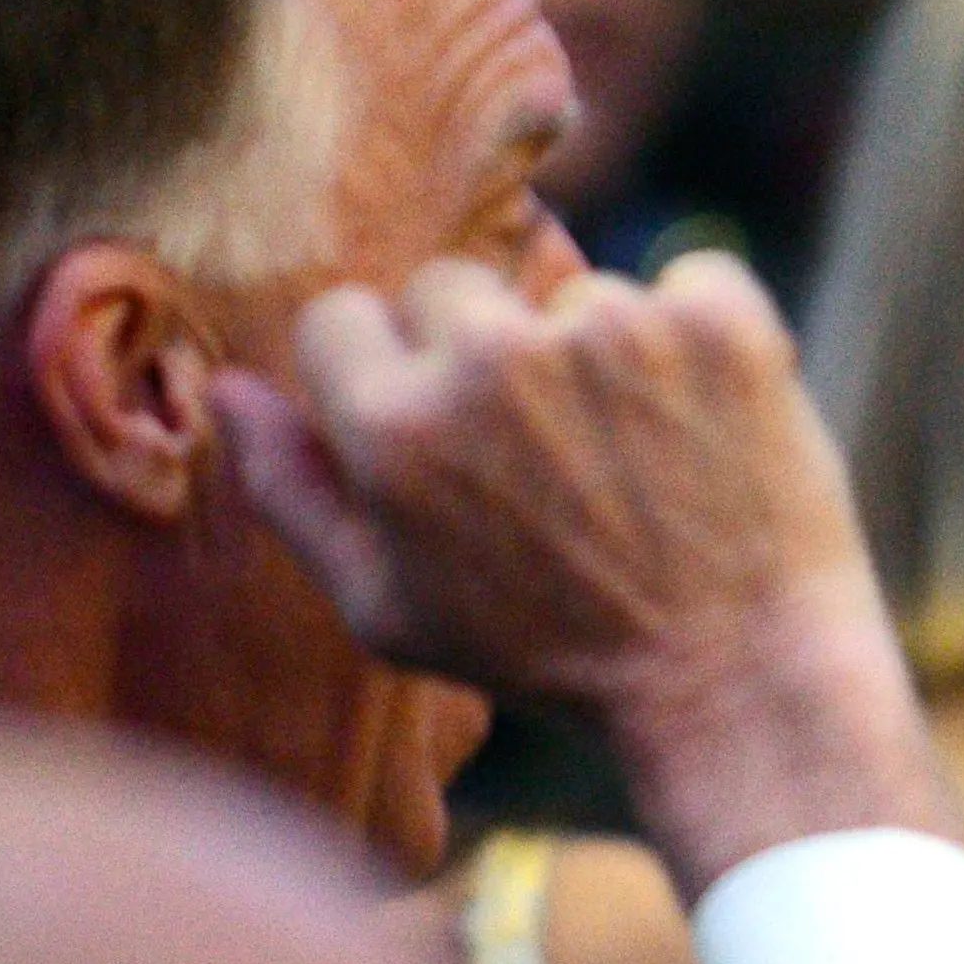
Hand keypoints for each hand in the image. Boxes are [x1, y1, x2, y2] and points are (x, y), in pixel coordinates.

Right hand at [220, 251, 942, 892]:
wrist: (737, 686)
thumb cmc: (550, 661)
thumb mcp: (388, 611)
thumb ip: (293, 493)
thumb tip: (226, 389)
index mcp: (392, 424)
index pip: (342, 317)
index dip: (388, 377)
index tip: (445, 436)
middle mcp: (489, 358)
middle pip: (449, 288)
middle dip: (483, 353)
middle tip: (546, 459)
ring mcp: (611, 329)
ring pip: (573, 292)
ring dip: (600, 357)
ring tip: (639, 467)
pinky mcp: (717, 319)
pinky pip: (690, 277)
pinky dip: (704, 338)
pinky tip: (712, 430)